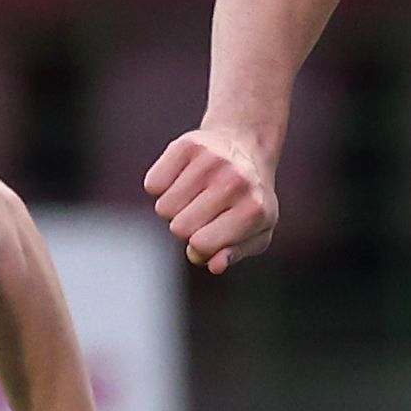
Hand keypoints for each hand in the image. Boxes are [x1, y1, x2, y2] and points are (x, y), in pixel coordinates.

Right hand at [144, 126, 277, 273]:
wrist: (246, 145)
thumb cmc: (249, 199)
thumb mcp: (256, 232)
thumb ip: (235, 253)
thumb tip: (213, 265)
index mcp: (255, 210)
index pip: (202, 245)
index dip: (199, 246)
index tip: (210, 234)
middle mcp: (235, 182)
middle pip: (179, 228)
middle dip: (186, 228)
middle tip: (204, 212)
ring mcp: (211, 160)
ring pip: (163, 208)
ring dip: (174, 208)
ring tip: (195, 195)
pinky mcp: (187, 145)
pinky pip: (154, 185)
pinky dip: (162, 187)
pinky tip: (182, 178)